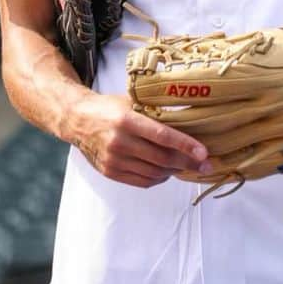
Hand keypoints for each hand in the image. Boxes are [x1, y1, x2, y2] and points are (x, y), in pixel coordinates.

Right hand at [63, 90, 210, 187]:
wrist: (77, 119)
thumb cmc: (109, 108)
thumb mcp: (131, 101)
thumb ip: (154, 112)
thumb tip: (188, 120)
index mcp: (126, 120)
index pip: (163, 136)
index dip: (186, 146)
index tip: (204, 153)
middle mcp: (119, 142)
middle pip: (162, 158)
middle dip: (188, 163)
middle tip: (205, 165)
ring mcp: (114, 160)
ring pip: (154, 173)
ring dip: (174, 171)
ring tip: (186, 165)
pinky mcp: (110, 172)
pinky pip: (142, 181)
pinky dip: (159, 178)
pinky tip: (166, 171)